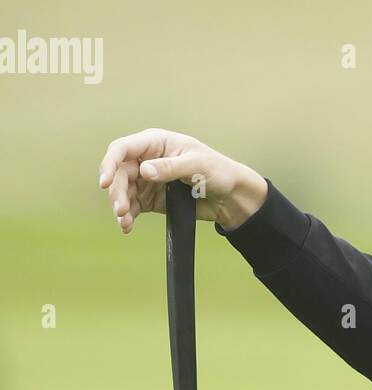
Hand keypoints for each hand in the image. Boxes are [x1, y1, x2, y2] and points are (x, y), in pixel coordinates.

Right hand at [98, 128, 267, 234]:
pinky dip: (129, 216)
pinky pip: (134, 206)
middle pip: (120, 173)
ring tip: (124, 221)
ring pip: (124, 191)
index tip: (104, 182)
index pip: (123, 149)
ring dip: (120, 206)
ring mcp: (148, 180)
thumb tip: (144, 170)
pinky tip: (127, 227)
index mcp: (155, 143)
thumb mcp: (196, 165)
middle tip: (120, 210)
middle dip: (116, 192)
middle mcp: (147, 160)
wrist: (231, 197)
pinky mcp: (152, 199)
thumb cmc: (217, 171)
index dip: (109, 164)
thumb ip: (170, 167)